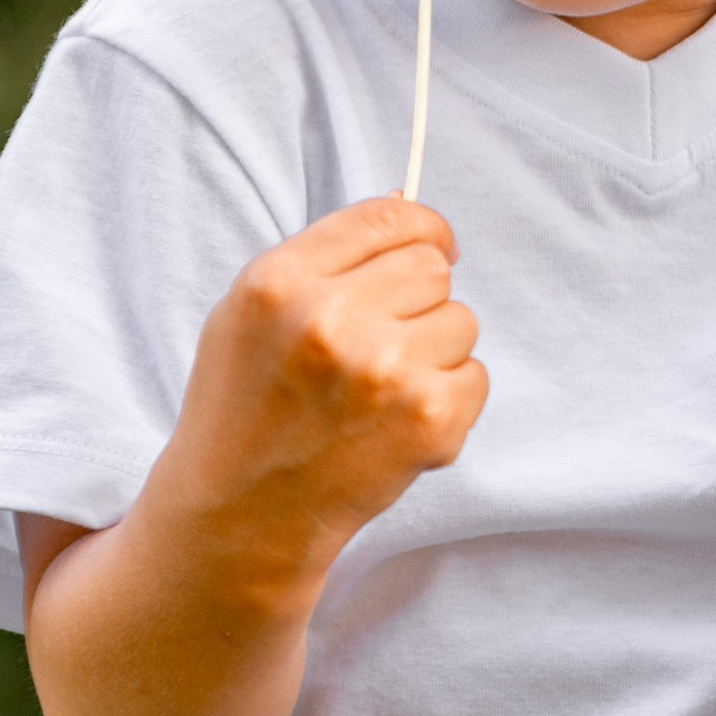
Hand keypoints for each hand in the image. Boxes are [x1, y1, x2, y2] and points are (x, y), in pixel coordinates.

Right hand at [159, 196, 486, 587]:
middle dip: (417, 299)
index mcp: (280, 282)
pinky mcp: (427, 421)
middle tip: (381, 343)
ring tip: (379, 390)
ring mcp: (384, 372)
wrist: (239, 516)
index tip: (434, 248)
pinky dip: (448, 399)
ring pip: (461, 320)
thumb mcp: (253, 311)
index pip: (390, 216)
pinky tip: (395, 423)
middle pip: (431, 267)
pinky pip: (475, 376)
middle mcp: (332, 319)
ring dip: (433, 351)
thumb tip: (412, 198)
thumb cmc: (247, 407)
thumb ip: (328, 254)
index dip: (423, 229)